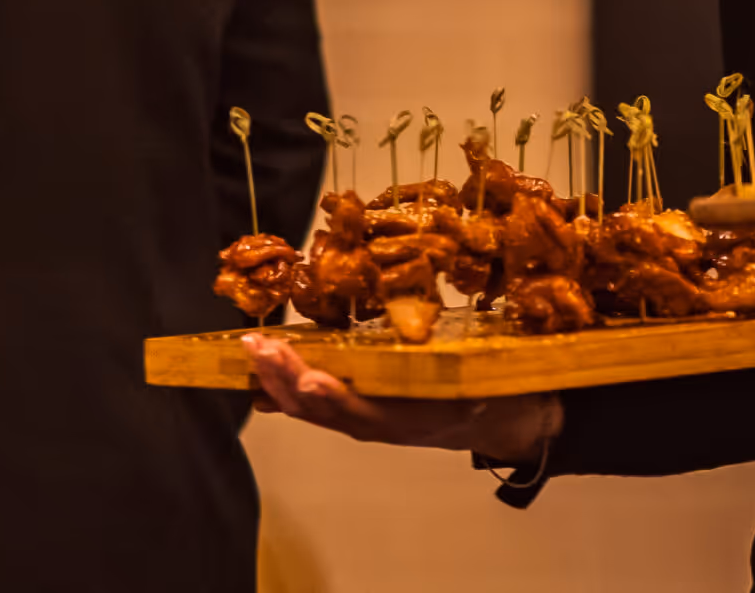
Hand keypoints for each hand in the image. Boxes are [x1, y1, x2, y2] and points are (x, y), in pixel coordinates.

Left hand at [241, 335, 560, 461]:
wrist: (500, 421)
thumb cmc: (492, 392)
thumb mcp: (480, 376)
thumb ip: (457, 364)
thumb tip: (431, 329)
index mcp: (409, 418)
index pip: (362, 411)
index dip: (333, 397)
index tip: (308, 378)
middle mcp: (378, 424)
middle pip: (321, 410)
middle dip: (285, 379)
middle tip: (259, 347)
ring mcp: (365, 420)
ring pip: (312, 410)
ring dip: (278, 381)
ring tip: (254, 350)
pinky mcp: (361, 410)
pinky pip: (317, 406)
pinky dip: (288, 389)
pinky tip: (266, 372)